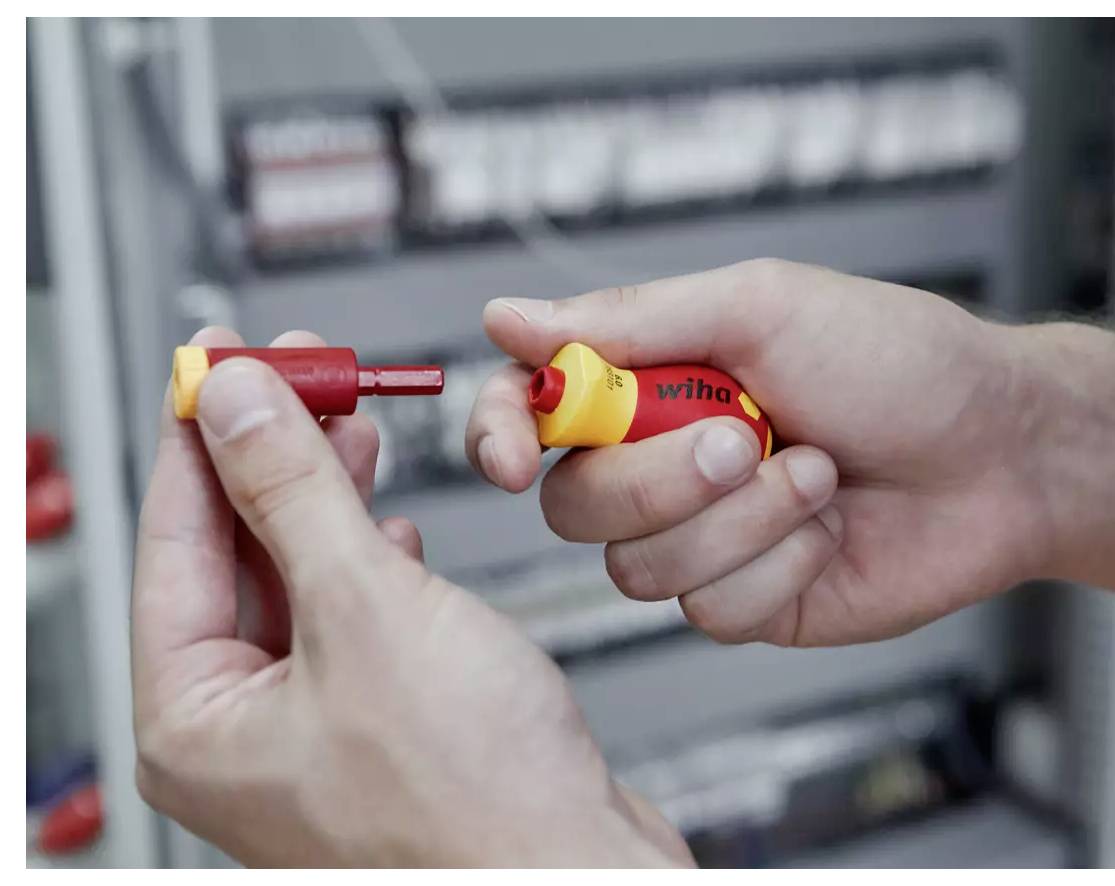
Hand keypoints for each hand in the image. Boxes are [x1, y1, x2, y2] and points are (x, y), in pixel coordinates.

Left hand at [131, 327, 690, 866]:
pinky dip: (366, 558)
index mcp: (195, 722)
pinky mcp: (382, 724)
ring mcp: (314, 730)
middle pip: (233, 552)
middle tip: (300, 368)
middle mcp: (243, 732)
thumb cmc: (472, 802)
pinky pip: (349, 617)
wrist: (575, 876)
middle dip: (271, 453)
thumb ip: (293, 495)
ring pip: (297, 578)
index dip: (205, 432)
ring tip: (348, 421)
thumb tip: (236, 405)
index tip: (226, 356)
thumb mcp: (365, 610)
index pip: (173, 538)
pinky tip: (389, 527)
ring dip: (322, 495)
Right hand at [466, 259, 1047, 645]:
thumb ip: (631, 320)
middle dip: (658, 479)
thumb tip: (505, 319)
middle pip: (574, 505)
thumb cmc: (897, 360)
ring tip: (819, 472)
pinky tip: (830, 529)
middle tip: (745, 435)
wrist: (1003, 453)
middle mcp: (665, 466)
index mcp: (655, 384)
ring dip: (738, 519)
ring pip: (639, 567)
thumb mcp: (763, 306)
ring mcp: (705, 541)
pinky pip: (710, 611)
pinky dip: (777, 565)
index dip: (498, 433)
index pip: (532, 412)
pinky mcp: (749, 603)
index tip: (508, 456)